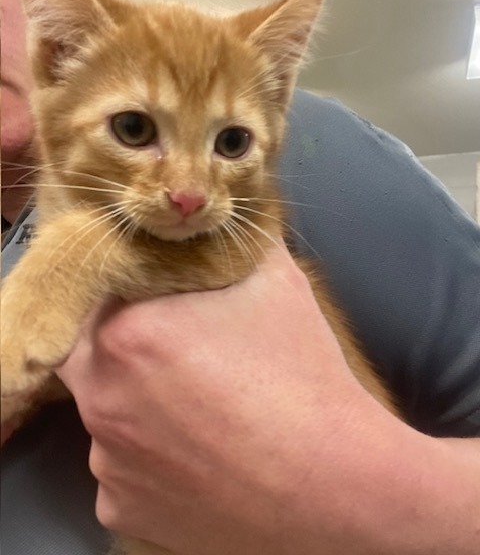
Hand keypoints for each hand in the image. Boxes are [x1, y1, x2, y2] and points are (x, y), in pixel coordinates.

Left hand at [57, 245, 478, 554]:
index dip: (131, 295)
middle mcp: (100, 396)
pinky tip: (198, 455)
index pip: (102, 295)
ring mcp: (106, 459)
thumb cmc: (301, 376)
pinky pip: (123, 468)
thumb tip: (220, 223)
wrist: (331, 481)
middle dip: (129, 348)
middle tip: (182, 356)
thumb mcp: (274, 281)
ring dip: (140, 406)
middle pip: (94, 354)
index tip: (162, 305)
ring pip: (109, 413)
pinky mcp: (120, 506)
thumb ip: (232, 241)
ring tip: (201, 411)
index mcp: (126, 331)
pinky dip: (150, 458)